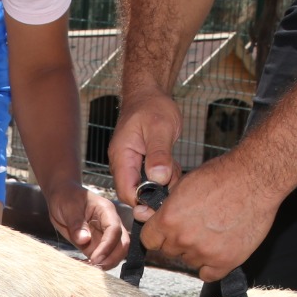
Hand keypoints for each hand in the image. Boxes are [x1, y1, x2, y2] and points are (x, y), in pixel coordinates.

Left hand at [43, 182, 125, 269]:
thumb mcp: (69, 207)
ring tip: (88, 268)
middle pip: (122, 244)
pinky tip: (83, 266)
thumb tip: (84, 239)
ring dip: (105, 263)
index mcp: (106, 211)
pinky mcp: (95, 245)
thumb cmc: (66, 197)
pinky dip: (95, 265)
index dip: (108, 246)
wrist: (60, 198)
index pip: (115, 230)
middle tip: (95, 267)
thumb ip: (76, 223)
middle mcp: (109, 224)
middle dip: (112, 258)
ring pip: (115, 253)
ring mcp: (104, 236)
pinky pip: (101, 258)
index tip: (95, 258)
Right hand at [108, 89, 181, 219]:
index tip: (164, 199)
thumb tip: (158, 178)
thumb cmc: (152, 107)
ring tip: (175, 169)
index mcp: (122, 157)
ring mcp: (130, 165)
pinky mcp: (139, 165)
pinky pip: (150, 181)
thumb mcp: (160, 128)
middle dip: (156, 194)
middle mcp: (122, 165)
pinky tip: (172, 166)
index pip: (127, 192)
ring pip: (144, 189)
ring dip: (162, 185)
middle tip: (174, 180)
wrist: (149, 95)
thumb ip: (159, 154)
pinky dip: (164, 178)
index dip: (143, 201)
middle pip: (135, 194)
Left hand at [139, 153, 282, 281]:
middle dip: (179, 241)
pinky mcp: (225, 261)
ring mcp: (204, 252)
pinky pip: (209, 274)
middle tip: (197, 226)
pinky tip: (219, 250)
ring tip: (214, 231)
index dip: (158, 235)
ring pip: (190, 261)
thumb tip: (148, 216)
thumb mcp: (185, 184)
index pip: (149, 240)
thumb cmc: (222, 175)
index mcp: (168, 219)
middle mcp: (183, 239)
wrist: (256, 179)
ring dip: (198, 251)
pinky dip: (212, 266)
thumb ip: (166, 206)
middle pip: (170, 251)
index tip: (166, 231)